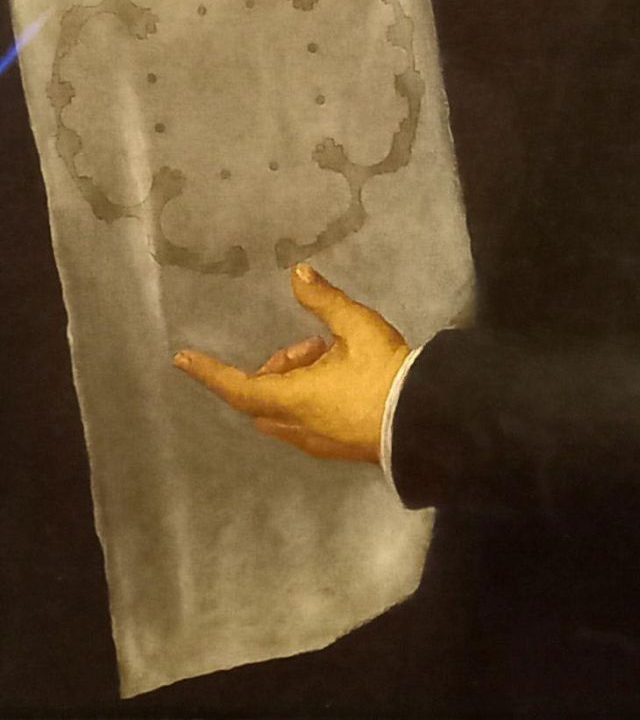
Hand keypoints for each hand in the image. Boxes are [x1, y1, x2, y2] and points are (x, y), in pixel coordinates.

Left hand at [173, 264, 410, 462]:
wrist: (426, 422)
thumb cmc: (385, 373)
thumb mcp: (356, 326)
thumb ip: (324, 301)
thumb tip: (298, 273)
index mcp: (295, 399)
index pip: (239, 386)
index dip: (209, 372)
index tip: (181, 360)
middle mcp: (298, 427)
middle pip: (262, 397)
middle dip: (273, 370)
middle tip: (309, 346)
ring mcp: (318, 442)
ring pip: (284, 410)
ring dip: (295, 381)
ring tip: (332, 354)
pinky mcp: (337, 447)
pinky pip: (305, 420)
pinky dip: (309, 396)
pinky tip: (343, 377)